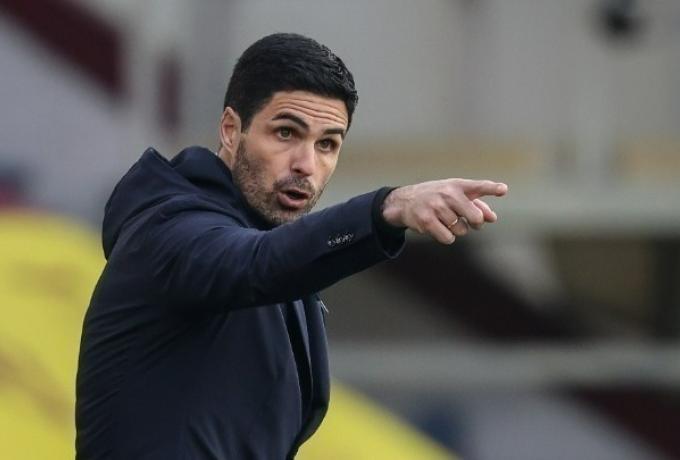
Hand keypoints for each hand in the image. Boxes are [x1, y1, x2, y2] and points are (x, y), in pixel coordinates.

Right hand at [381, 179, 507, 243]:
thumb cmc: (436, 197)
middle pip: (475, 217)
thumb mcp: (455, 195)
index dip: (492, 188)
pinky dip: (447, 237)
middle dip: (476, 224)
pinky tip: (438, 228)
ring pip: (462, 231)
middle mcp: (447, 194)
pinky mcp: (426, 221)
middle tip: (470, 222)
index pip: (478, 186)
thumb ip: (476, 204)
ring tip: (445, 221)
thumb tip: (492, 218)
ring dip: (457, 230)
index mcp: (457, 185)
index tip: (503, 190)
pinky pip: (448, 238)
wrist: (405, 201)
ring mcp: (436, 207)